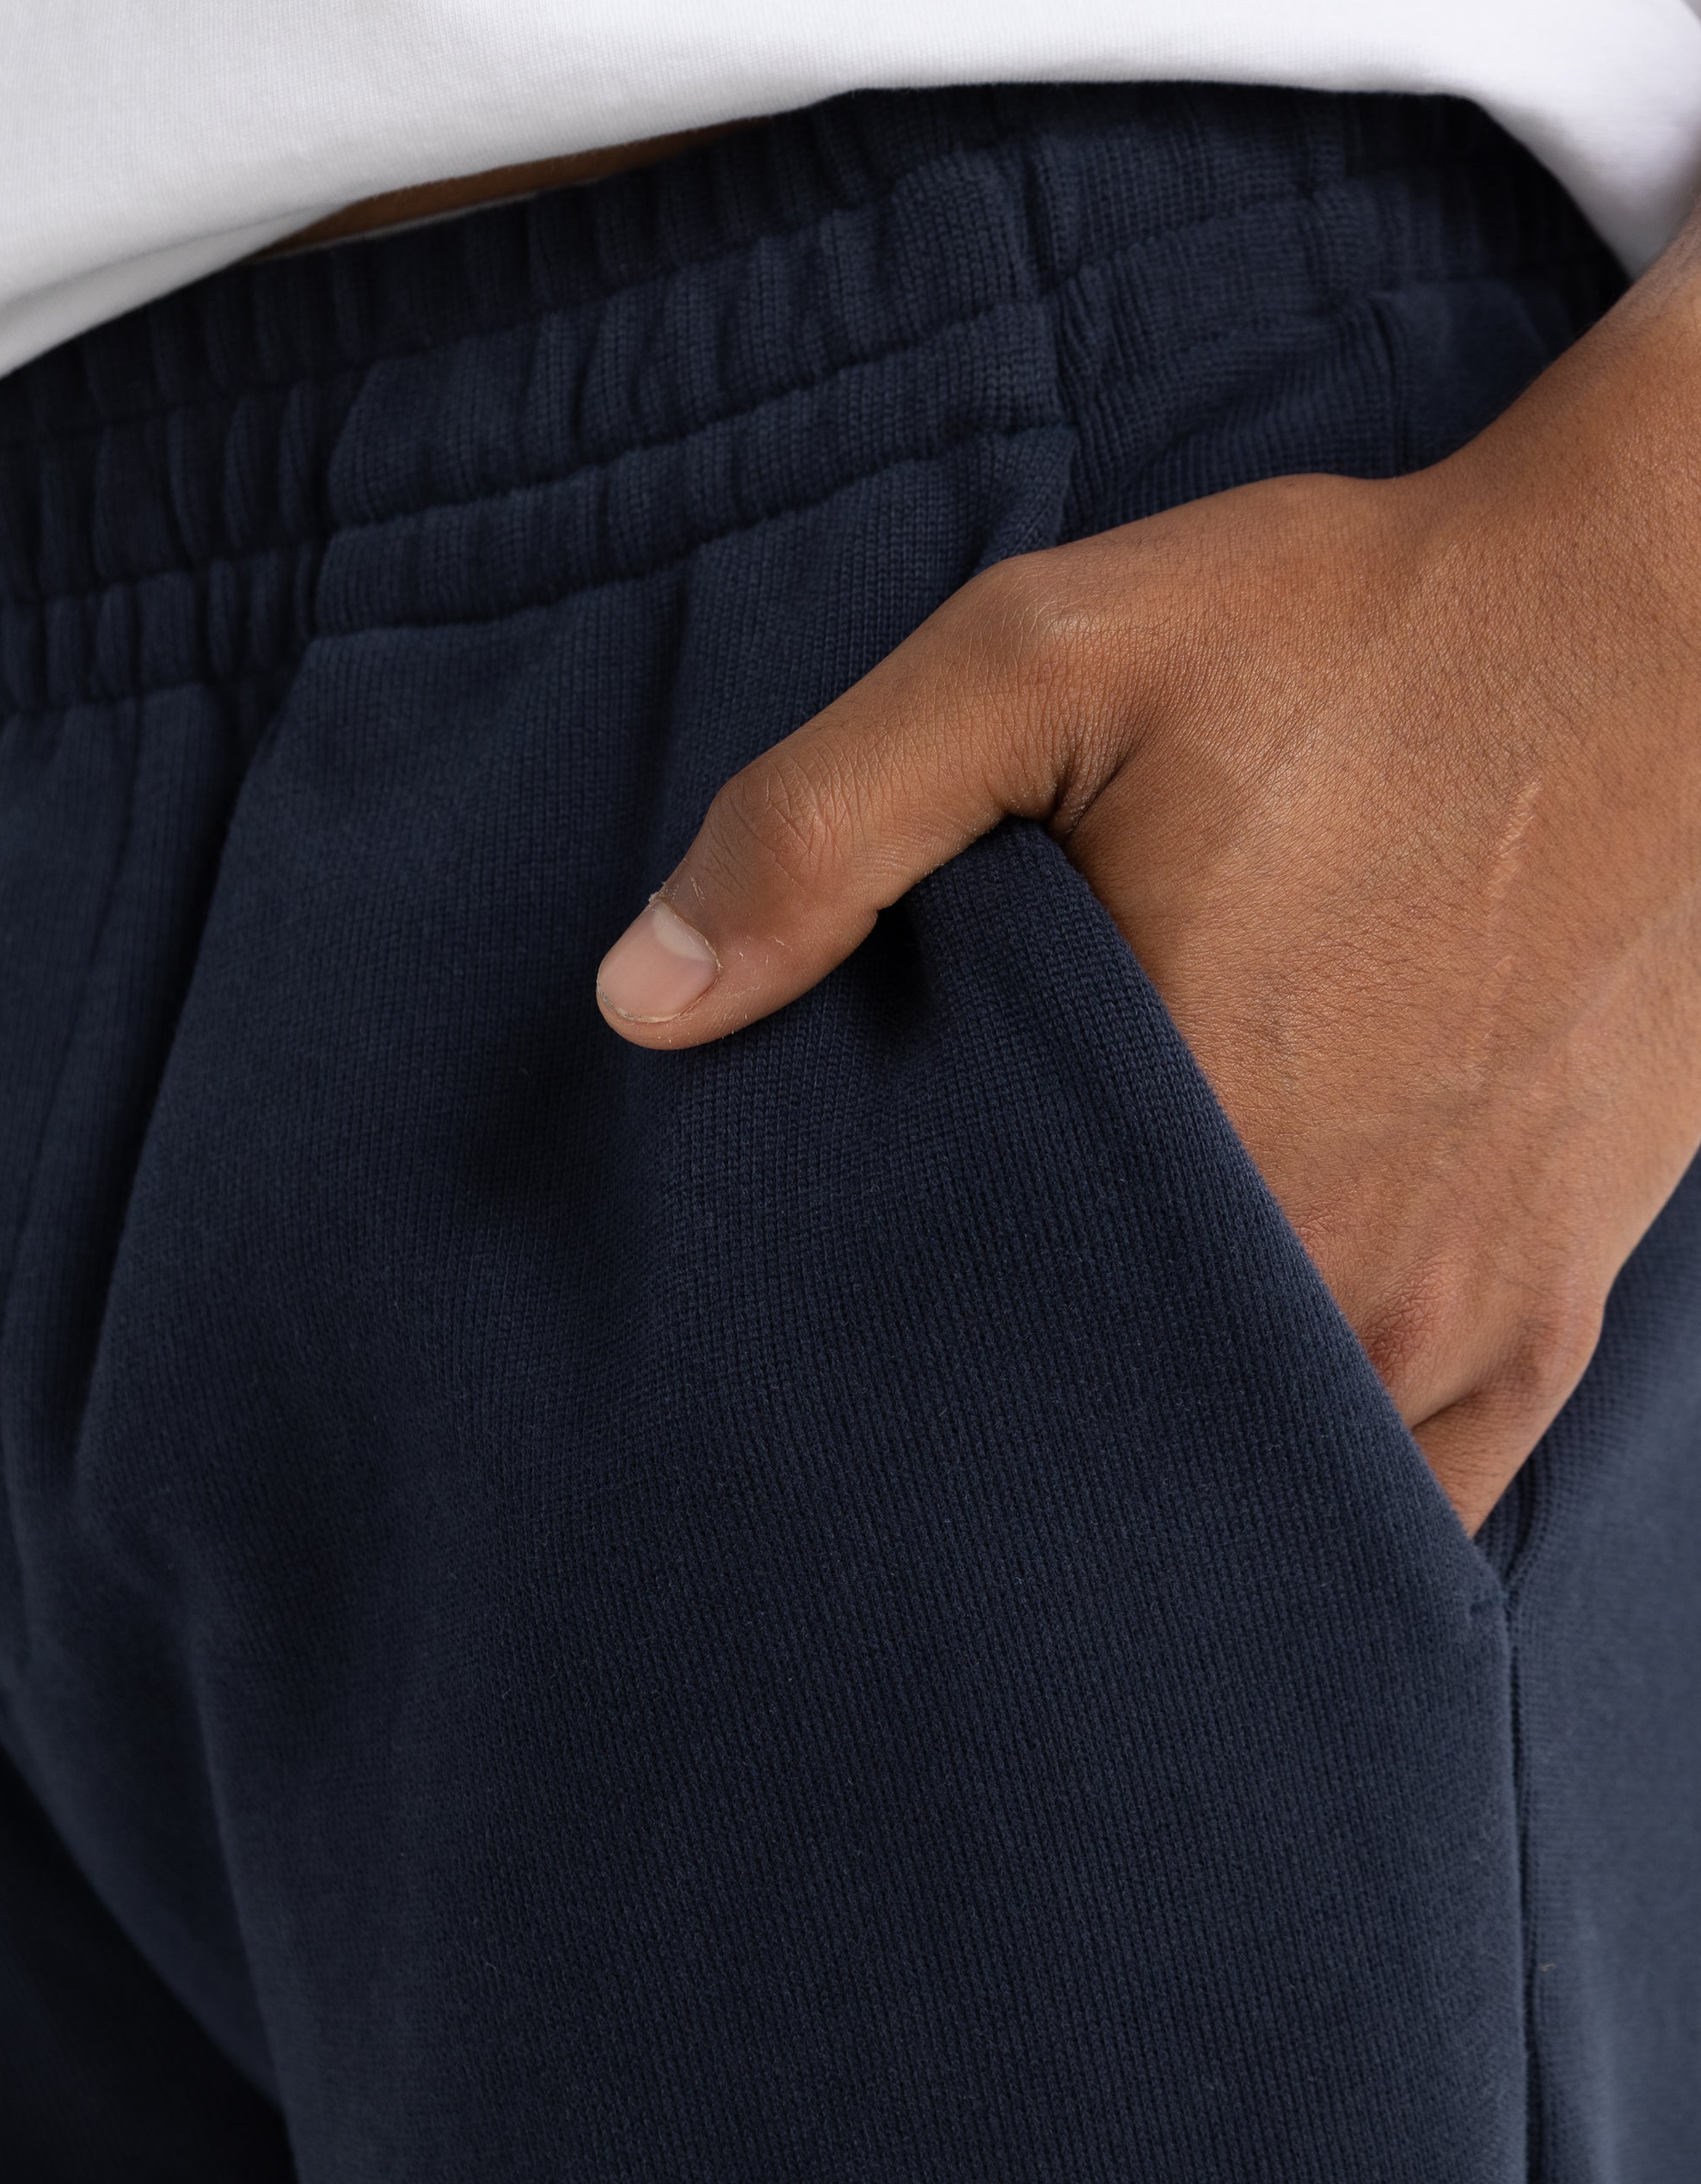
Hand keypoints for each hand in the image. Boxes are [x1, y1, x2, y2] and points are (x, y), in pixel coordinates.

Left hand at [594, 225, 1700, 1534]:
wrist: (1675, 624)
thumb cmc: (1362, 636)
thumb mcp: (1050, 656)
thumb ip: (825, 824)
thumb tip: (642, 1003)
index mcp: (1177, 1143)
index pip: (958, 1346)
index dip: (877, 1362)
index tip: (825, 1353)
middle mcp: (1324, 1278)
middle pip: (1103, 1437)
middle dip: (1007, 1435)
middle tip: (933, 1406)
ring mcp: (1456, 1317)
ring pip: (1253, 1492)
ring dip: (1155, 1478)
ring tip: (1072, 1434)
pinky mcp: (1553, 1311)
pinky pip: (1424, 1494)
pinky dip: (1325, 1503)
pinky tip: (1239, 1474)